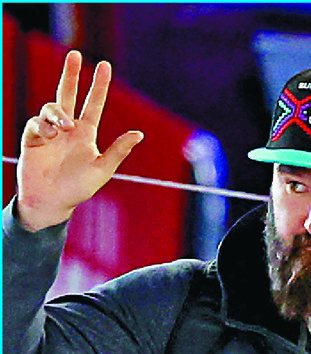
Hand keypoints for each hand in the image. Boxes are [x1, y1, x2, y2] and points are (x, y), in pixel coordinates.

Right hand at [16, 50, 142, 231]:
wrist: (51, 202)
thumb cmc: (79, 189)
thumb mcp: (103, 169)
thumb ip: (119, 151)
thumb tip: (139, 134)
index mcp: (86, 133)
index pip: (94, 104)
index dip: (99, 86)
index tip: (104, 65)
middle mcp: (68, 129)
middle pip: (68, 94)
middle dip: (71, 74)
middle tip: (74, 54)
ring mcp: (49, 132)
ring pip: (51, 107)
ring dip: (58, 113)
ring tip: (64, 127)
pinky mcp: (32, 139)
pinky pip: (36, 123)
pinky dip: (43, 127)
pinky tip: (49, 137)